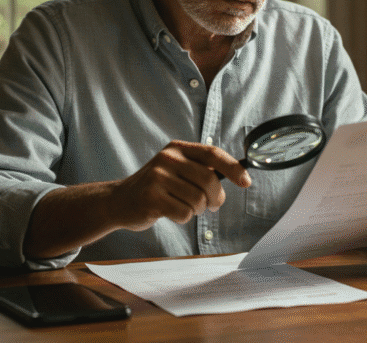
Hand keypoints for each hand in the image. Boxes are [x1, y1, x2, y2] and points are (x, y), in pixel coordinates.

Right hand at [112, 140, 251, 230]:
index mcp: (177, 148)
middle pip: (209, 180)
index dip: (233, 167)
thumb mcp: (176, 169)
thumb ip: (201, 169)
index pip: (212, 153)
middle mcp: (167, 158)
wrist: (120, 201)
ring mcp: (158, 177)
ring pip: (197, 200)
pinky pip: (184, 213)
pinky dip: (183, 218)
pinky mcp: (151, 198)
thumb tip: (237, 176)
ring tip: (182, 205)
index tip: (246, 182)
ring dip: (196, 209)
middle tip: (211, 205)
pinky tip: (170, 211)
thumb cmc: (156, 187)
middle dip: (215, 198)